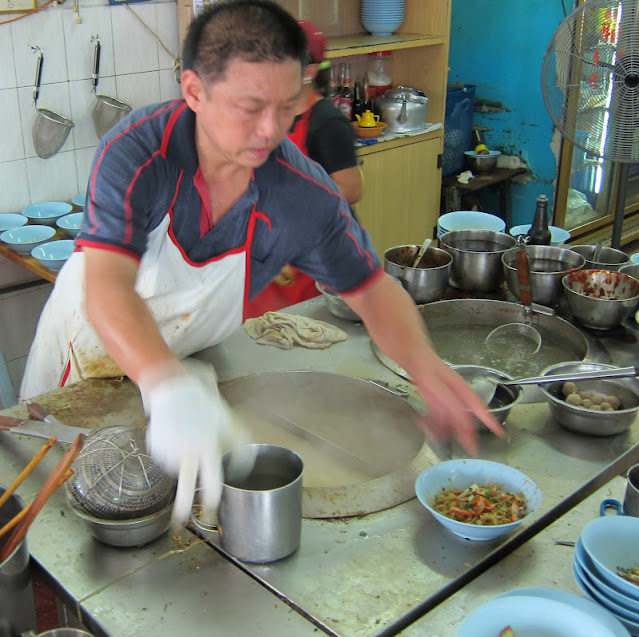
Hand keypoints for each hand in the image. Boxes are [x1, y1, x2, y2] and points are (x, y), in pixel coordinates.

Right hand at [142, 359, 233, 525]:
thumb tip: (247, 460)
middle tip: (182, 521)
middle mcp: (187, 452)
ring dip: (182, 462)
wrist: (172, 386)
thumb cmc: (203, 401)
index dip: (212, 497)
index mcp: (208, 446)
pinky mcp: (156, 448)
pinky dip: (170, 452)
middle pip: (186, 486)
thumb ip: (239, 439)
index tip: (211, 508)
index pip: (212, 479)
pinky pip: (165, 457)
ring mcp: (169, 450)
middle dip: (183, 507)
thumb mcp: (227, 418)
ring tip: (186, 438)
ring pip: (178, 467)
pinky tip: (176, 434)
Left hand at [411, 358, 504, 455]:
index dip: (488, 419)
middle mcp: (451, 391)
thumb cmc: (420, 360)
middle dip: (466, 433)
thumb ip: (446, 400)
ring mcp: (440, 392)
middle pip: (463, 415)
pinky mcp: (428, 393)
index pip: (477, 406)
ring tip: (437, 438)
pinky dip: (430, 420)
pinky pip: (433, 412)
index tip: (500, 431)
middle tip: (471, 448)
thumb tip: (461, 417)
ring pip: (447, 416)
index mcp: (457, 386)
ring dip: (443, 428)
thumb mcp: (431, 381)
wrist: (405, 348)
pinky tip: (422, 423)